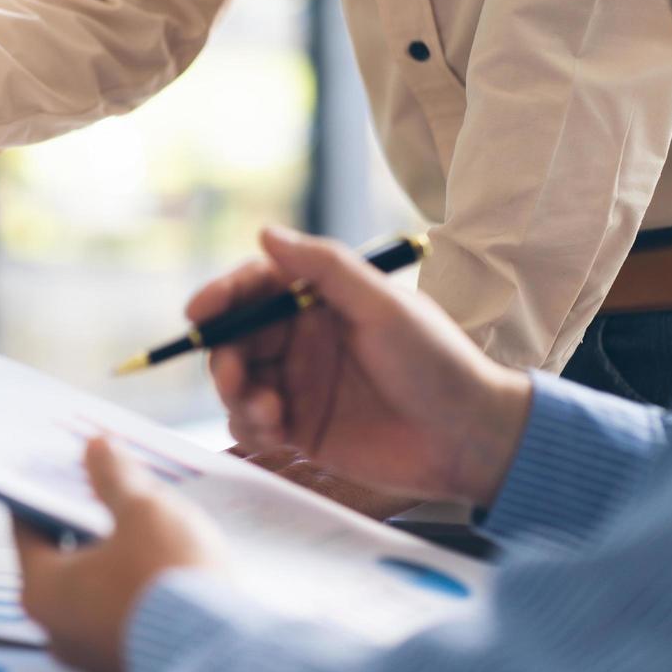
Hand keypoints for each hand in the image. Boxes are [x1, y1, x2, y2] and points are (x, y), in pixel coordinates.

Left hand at [13, 437, 218, 671]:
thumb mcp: (144, 511)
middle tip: (107, 493)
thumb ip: (115, 476)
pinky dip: (136, 596)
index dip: (44, 493)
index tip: (58, 471)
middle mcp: (57, 631)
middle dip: (84, 527)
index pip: (27, 528)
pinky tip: (165, 574)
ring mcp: (94, 659)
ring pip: (95, 595)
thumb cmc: (169, 582)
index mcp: (42, 590)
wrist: (225, 662)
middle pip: (62, 562)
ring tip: (145, 530)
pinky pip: (125, 622)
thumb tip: (97, 448)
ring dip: (114, 563)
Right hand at [197, 227, 532, 506]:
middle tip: (234, 377)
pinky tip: (276, 433)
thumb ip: (325, 269)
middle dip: (224, 356)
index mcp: (320, 303)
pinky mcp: (299, 430)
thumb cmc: (438, 363)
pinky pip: (249, 423)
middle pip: (234, 339)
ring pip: (235, 383)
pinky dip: (249, 427)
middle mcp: (302, 341)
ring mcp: (298, 386)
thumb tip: (266, 232)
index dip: (222, 296)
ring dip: (236, 396)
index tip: (200, 311)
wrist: (471, 439)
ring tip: (269, 413)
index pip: (255, 289)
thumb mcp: (384, 306)